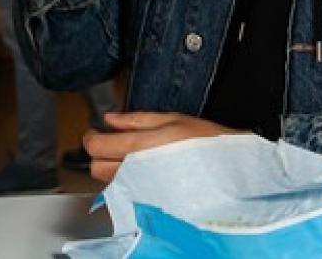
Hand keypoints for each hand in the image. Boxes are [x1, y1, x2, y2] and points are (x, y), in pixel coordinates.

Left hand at [82, 111, 246, 182]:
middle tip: (112, 145)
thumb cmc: (205, 141)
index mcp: (141, 146)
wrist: (230, 169)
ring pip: (108, 184)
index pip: (96, 147)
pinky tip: (141, 175)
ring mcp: (141, 190)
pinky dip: (126, 184)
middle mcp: (136, 171)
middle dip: (99, 155)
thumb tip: (109, 118)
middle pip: (95, 169)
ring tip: (130, 159)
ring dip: (112, 170)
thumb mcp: (171, 119)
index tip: (96, 133)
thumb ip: (135, 119)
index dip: (91, 138)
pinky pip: (125, 195)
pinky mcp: (149, 203)